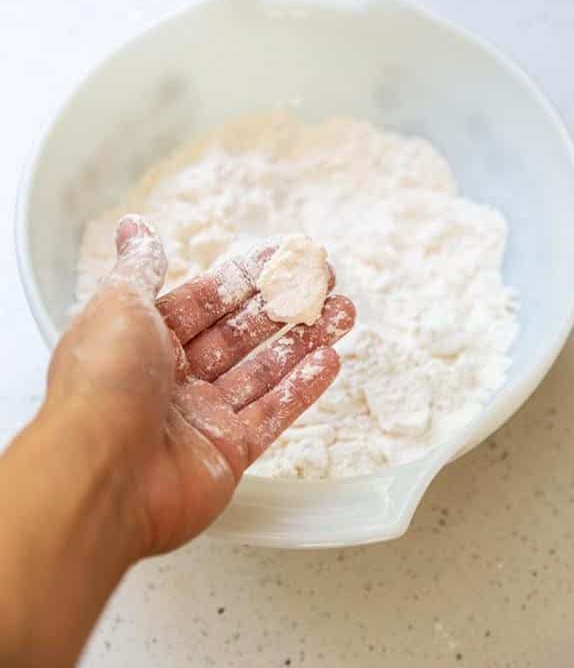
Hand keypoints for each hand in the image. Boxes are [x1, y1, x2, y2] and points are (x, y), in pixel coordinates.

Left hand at [46, 215, 355, 555]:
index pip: (207, 299)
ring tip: (343, 314)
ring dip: (305, 340)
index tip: (289, 254)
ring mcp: (203, 417)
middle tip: (327, 280)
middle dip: (286, 304)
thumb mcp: (118, 306)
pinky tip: (329, 361)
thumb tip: (135, 227)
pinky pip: (273, 414)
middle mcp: (174, 378)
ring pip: (265, 371)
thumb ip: (141, 268)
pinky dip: (303, 388)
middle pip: (242, 333)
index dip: (249, 275)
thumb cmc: (101, 386)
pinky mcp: (227, 453)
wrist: (100, 475)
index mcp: (145, 339)